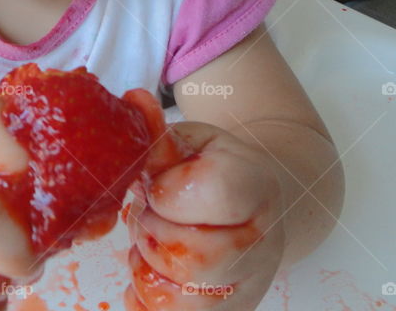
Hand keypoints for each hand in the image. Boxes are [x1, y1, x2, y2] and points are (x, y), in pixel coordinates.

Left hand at [124, 120, 285, 309]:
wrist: (255, 204)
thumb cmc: (213, 169)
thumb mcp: (191, 142)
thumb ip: (160, 136)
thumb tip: (132, 104)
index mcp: (256, 187)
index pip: (216, 193)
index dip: (169, 191)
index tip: (159, 186)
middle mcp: (263, 245)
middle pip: (194, 257)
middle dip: (152, 231)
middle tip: (149, 213)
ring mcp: (248, 288)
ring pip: (183, 298)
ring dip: (148, 267)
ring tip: (152, 240)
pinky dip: (147, 298)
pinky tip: (151, 270)